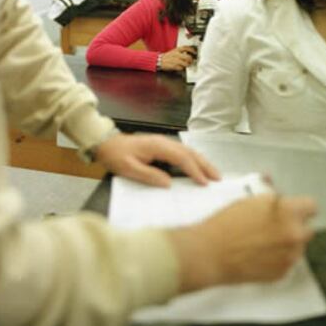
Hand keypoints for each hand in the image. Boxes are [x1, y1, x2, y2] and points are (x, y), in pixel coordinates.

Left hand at [93, 132, 218, 186]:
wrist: (107, 143)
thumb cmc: (116, 155)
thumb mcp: (129, 168)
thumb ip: (149, 175)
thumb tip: (168, 183)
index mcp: (157, 146)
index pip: (181, 158)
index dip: (194, 170)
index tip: (203, 182)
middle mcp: (164, 142)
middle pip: (189, 152)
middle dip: (204, 165)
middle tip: (218, 178)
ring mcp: (164, 142)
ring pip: (188, 151)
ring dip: (202, 162)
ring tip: (213, 174)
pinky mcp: (162, 146)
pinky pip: (183, 152)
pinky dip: (194, 159)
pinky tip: (199, 167)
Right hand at [160, 46, 196, 71]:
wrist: (159, 60)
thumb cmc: (168, 56)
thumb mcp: (174, 51)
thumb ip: (181, 52)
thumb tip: (189, 54)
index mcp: (177, 50)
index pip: (186, 48)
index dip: (192, 50)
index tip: (195, 52)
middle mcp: (177, 54)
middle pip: (188, 57)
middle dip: (191, 60)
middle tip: (191, 61)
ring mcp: (175, 60)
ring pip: (185, 63)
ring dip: (187, 65)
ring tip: (186, 65)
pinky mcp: (174, 66)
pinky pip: (181, 68)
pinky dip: (181, 68)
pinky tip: (180, 67)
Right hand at [167, 193, 316, 291]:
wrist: (210, 253)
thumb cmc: (225, 225)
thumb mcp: (249, 200)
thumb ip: (270, 199)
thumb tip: (277, 195)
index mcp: (288, 211)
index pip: (311, 206)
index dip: (300, 207)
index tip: (295, 210)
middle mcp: (294, 234)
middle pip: (307, 228)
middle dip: (293, 226)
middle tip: (272, 225)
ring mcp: (290, 256)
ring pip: (297, 247)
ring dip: (285, 243)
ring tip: (261, 241)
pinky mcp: (282, 273)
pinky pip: (286, 262)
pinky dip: (277, 258)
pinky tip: (258, 253)